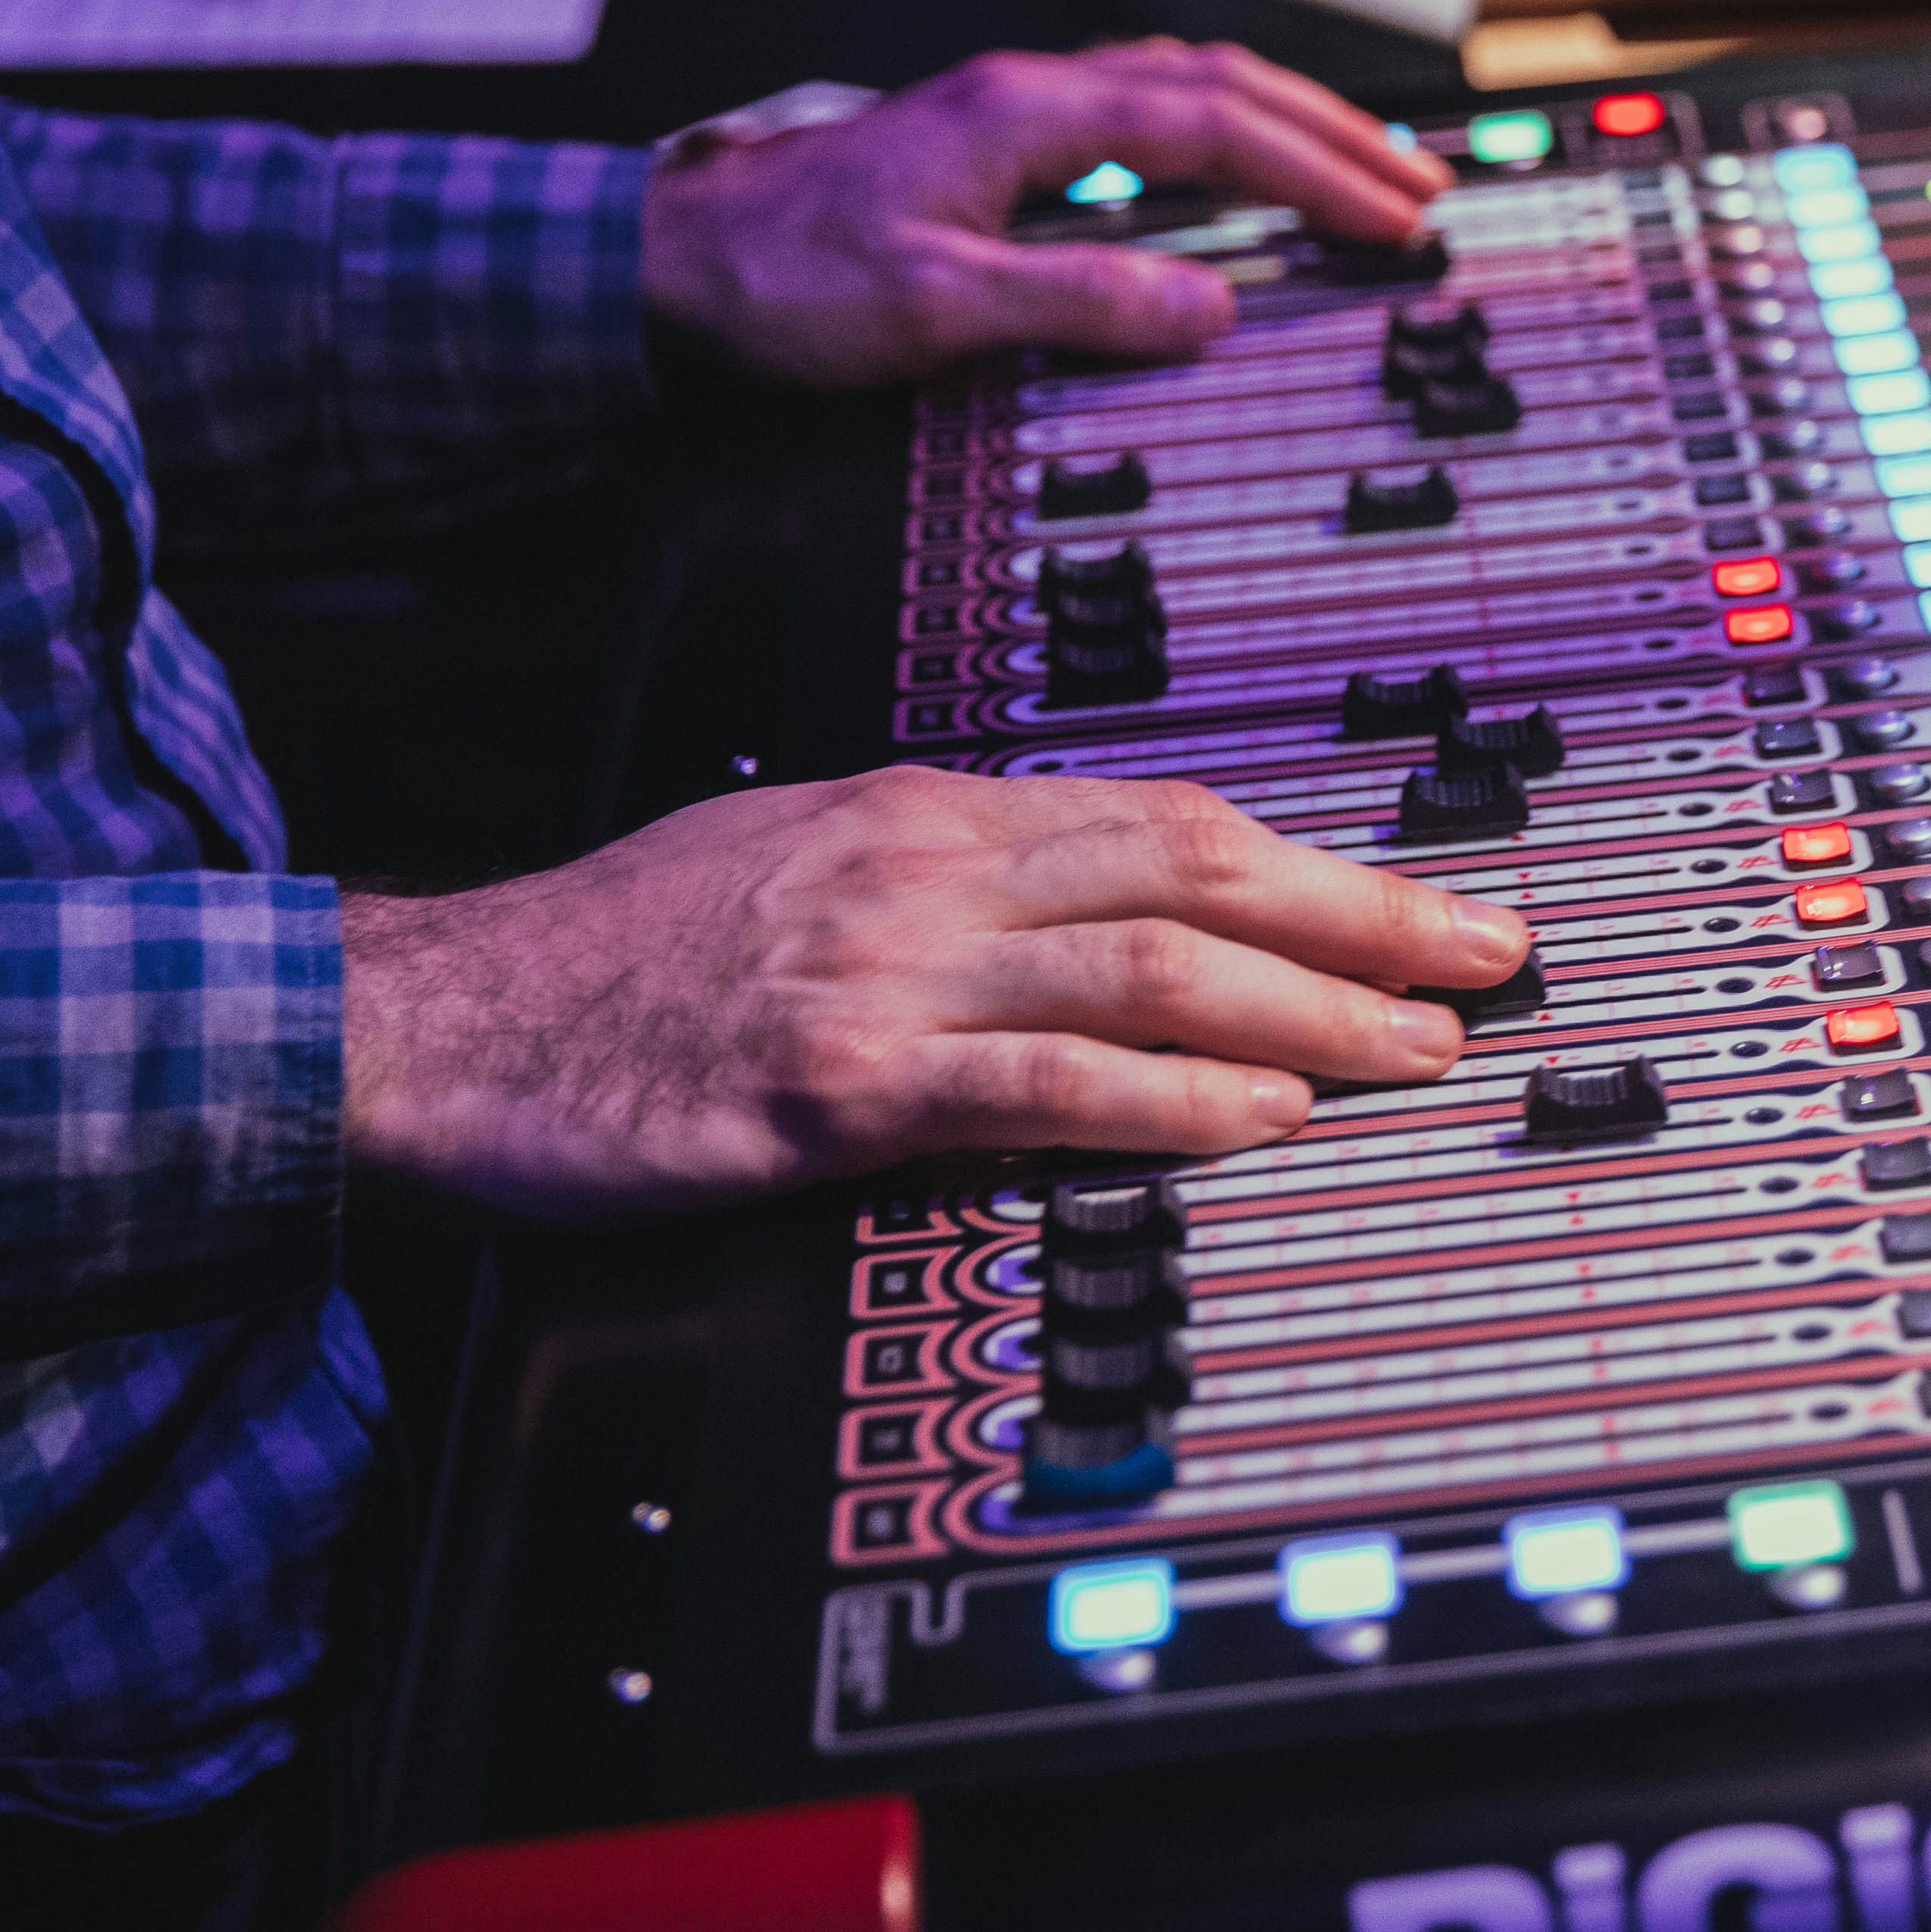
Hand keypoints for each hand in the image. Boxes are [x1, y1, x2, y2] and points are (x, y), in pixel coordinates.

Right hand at [340, 768, 1527, 1222]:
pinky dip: (1165, 1101)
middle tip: (1488, 962)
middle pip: (1198, 871)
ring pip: (1149, 970)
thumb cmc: (614, 953)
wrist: (442, 1016)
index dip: (1320, 864)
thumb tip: (1092, 907)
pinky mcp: (833, 1082)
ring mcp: (882, 971)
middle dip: (1364, 919)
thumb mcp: (800, 860)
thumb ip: (951, 879)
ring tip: (1418, 1051)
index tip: (1426, 904)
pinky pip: (1038, 1085)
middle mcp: (924, 867)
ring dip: (1305, 1013)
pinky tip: (1259, 1121)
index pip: (1174, 819)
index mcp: (926, 810)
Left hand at [639, 38, 1454, 389]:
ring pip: (1186, 89)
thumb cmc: (782, 282)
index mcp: (1031, 117)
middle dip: (1333, 136)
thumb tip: (1207, 311)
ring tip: (1361, 168)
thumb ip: (1082, 304)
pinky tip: (1238, 168)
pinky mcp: (995, 144)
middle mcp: (1030, 96)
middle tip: (1419, 186)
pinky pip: (1143, 116)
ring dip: (1285, 126)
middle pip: (1221, 88)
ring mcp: (1013, 113)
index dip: (1321, 173)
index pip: (1217, 129)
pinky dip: (1221, 135)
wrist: (667, 263)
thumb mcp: (939, 307)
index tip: (1395, 218)